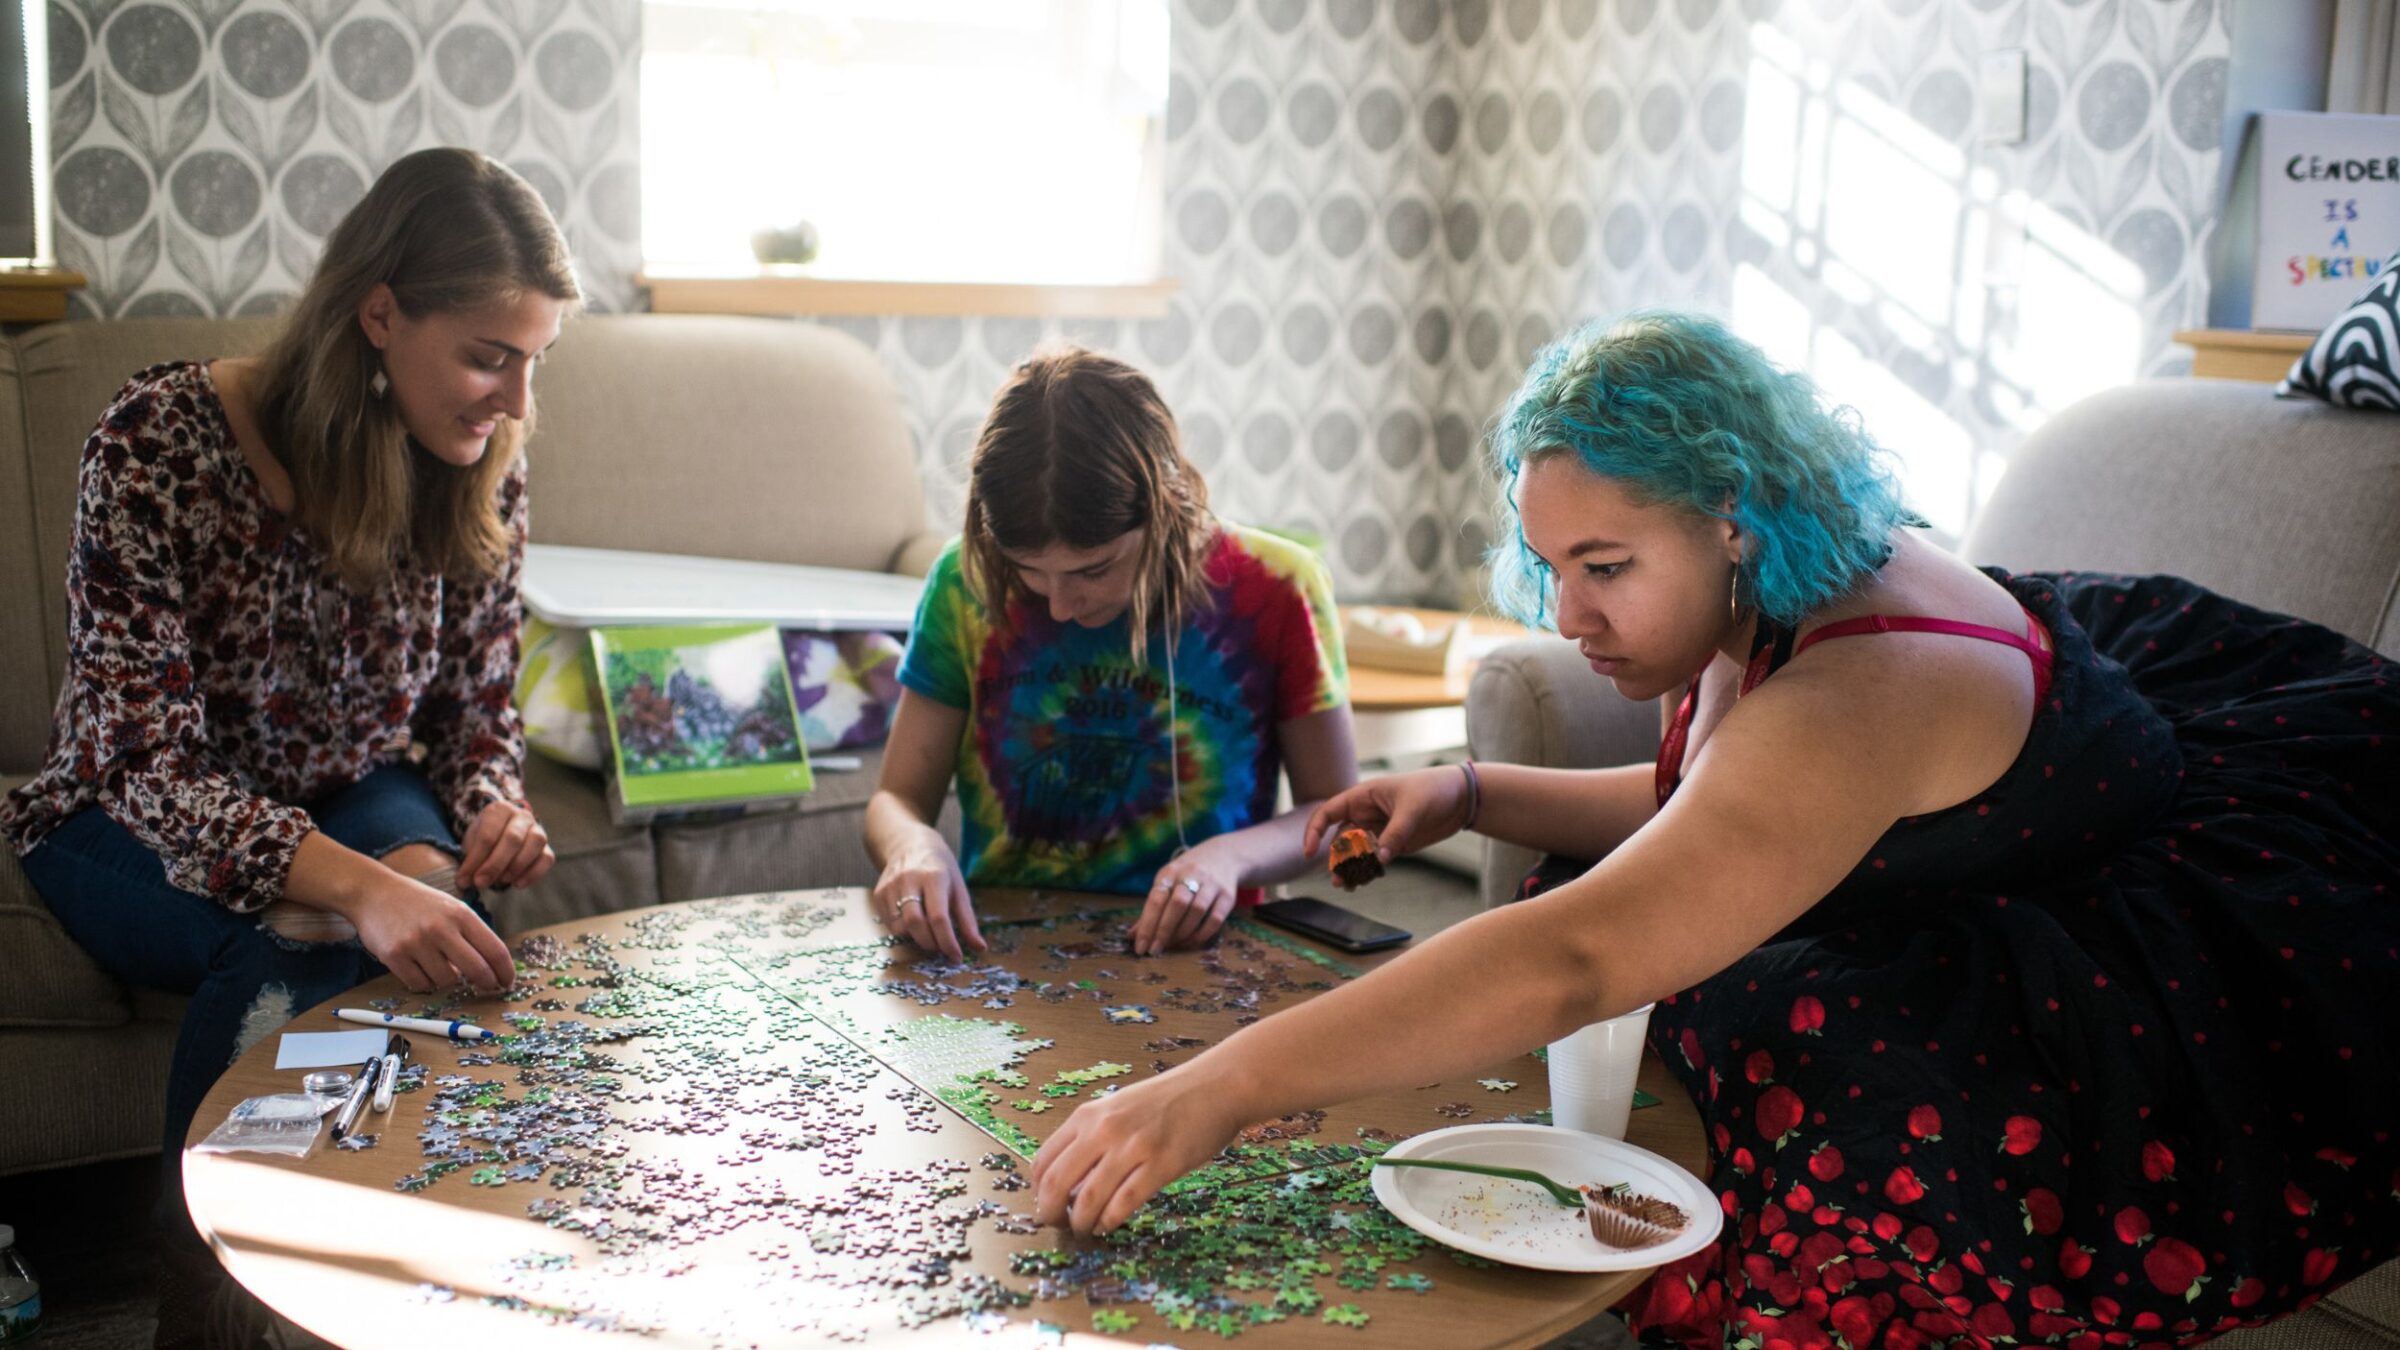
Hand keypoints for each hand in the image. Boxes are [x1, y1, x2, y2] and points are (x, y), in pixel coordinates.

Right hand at [348, 872, 515, 994]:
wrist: (374, 892)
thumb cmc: (418, 903)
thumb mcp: (451, 908)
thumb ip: (470, 934)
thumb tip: (488, 970)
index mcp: (461, 914)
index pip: (494, 950)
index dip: (505, 971)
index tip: (507, 982)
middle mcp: (441, 928)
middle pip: (477, 970)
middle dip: (486, 983)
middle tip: (487, 987)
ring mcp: (417, 943)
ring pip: (447, 981)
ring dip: (447, 980)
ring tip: (438, 965)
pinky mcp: (395, 956)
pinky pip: (420, 984)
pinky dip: (424, 982)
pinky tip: (419, 967)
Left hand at [458, 800, 553, 890]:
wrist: (501, 835)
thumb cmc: (484, 840)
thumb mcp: (471, 843)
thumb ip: (470, 861)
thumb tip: (465, 882)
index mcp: (499, 810)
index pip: (488, 835)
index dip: (475, 859)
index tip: (464, 879)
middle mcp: (522, 815)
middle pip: (512, 838)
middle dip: (495, 865)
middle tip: (481, 882)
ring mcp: (538, 830)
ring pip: (534, 844)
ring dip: (516, 867)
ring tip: (500, 881)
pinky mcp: (546, 847)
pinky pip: (547, 859)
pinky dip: (533, 874)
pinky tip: (517, 884)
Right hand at [871, 842, 983, 961]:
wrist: (909, 844)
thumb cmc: (940, 868)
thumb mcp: (959, 888)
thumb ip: (968, 920)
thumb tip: (980, 948)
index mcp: (934, 877)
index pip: (939, 917)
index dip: (948, 942)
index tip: (956, 957)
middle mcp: (909, 880)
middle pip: (915, 923)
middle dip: (930, 943)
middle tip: (941, 949)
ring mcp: (890, 886)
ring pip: (899, 927)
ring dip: (916, 939)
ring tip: (929, 936)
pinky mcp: (878, 893)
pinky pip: (889, 923)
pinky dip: (904, 932)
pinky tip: (915, 926)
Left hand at [1030, 1062, 1246, 1235]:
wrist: (1214, 1087)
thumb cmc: (1167, 1100)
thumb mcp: (1117, 1109)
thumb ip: (1092, 1137)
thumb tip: (1067, 1182)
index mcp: (1088, 1115)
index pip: (1044, 1161)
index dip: (1037, 1191)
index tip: (1045, 1204)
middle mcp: (1105, 1129)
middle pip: (1057, 1183)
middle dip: (1050, 1213)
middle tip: (1057, 1224)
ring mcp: (1133, 1147)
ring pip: (1088, 1199)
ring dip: (1080, 1223)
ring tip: (1084, 1230)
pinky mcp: (1162, 1165)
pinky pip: (1124, 1203)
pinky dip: (1109, 1221)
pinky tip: (1108, 1225)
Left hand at [1133, 844, 1242, 955]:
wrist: (1223, 855)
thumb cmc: (1186, 875)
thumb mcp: (1167, 883)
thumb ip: (1151, 908)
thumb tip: (1133, 936)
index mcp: (1171, 871)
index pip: (1156, 898)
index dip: (1147, 925)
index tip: (1141, 947)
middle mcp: (1192, 874)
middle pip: (1177, 904)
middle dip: (1164, 930)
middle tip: (1155, 950)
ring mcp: (1212, 883)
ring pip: (1197, 911)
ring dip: (1183, 932)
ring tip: (1173, 945)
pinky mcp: (1228, 895)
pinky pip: (1216, 918)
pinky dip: (1202, 933)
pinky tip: (1192, 941)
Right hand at [1302, 768, 1470, 887]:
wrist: (1461, 797)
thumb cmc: (1434, 790)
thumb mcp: (1413, 809)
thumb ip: (1395, 833)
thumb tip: (1380, 859)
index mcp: (1363, 796)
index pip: (1328, 812)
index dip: (1314, 831)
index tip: (1309, 852)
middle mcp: (1366, 813)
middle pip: (1340, 838)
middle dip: (1336, 859)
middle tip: (1338, 879)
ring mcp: (1379, 829)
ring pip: (1355, 852)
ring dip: (1349, 868)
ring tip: (1346, 886)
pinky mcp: (1392, 843)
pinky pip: (1373, 859)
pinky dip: (1366, 870)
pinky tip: (1363, 882)